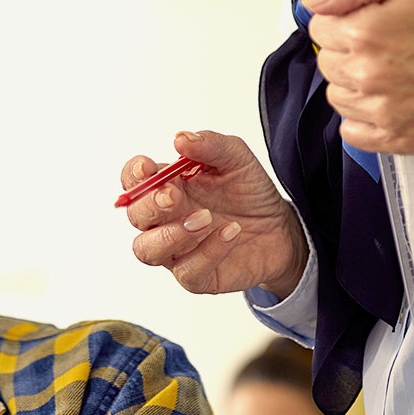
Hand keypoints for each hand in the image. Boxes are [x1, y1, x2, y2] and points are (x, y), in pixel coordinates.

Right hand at [122, 131, 308, 296]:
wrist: (280, 227)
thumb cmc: (249, 192)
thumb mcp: (237, 159)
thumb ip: (210, 145)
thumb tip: (181, 138)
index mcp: (167, 187)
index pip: (133, 182)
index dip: (133, 175)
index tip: (148, 167)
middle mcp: (164, 220)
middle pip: (135, 216)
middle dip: (150, 206)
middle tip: (174, 196)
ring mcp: (177, 250)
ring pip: (147, 250)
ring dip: (171, 234)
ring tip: (206, 218)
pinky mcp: (197, 276)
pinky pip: (188, 271)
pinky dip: (207, 252)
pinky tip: (231, 233)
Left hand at [305, 0, 413, 154]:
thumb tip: (314, 2)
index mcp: (366, 33)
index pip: (318, 28)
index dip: (340, 21)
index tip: (366, 23)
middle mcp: (367, 74)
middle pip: (325, 62)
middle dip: (347, 51)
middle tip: (384, 47)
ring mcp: (379, 111)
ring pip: (337, 96)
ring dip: (354, 84)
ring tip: (391, 73)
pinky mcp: (394, 139)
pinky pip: (351, 131)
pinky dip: (362, 118)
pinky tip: (387, 102)